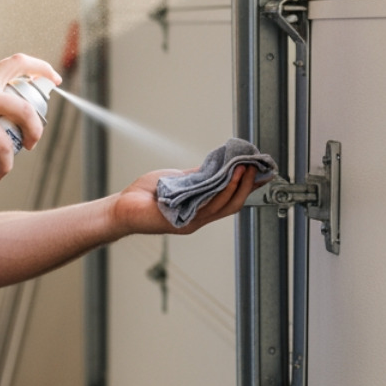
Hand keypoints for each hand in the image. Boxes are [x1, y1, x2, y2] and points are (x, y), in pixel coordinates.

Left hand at [113, 165, 259, 235]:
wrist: (122, 207)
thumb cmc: (144, 195)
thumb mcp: (177, 180)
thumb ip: (197, 176)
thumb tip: (218, 164)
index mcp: (200, 208)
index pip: (230, 198)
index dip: (248, 187)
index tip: (263, 173)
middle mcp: (199, 217)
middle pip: (231, 204)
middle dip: (246, 185)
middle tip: (254, 167)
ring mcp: (191, 221)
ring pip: (221, 205)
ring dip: (235, 186)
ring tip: (242, 168)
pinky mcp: (181, 221)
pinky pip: (205, 207)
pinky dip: (217, 192)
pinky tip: (223, 179)